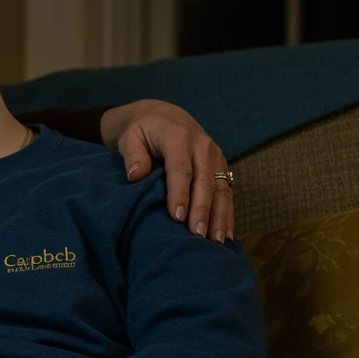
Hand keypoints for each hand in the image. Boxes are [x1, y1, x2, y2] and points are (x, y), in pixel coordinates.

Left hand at [100, 99, 233, 242]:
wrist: (165, 116)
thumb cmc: (143, 130)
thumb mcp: (130, 137)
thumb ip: (133, 155)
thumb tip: (135, 175)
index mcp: (179, 137)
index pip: (181, 169)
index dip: (180, 193)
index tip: (177, 217)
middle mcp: (202, 146)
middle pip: (205, 182)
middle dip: (202, 210)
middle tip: (196, 235)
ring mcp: (215, 156)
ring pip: (221, 189)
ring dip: (219, 216)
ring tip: (215, 241)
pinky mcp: (221, 166)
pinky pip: (228, 191)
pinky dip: (228, 213)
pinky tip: (227, 234)